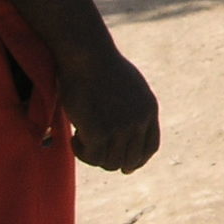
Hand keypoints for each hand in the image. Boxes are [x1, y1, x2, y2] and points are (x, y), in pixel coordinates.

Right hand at [65, 48, 160, 173]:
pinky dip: (81, 151)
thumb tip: (127, 131)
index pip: (150, 148)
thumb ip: (133, 109)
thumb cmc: (103, 68)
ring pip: (109, 162)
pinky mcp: (99, 131)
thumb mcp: (131, 88)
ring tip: (80, 138)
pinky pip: (91, 156)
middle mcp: (139, 122)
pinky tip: (74, 137)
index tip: (125, 166)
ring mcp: (120, 128)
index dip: (137, 160)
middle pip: (129, 160)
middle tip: (93, 150)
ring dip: (93, 155)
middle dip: (111, 161)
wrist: (89, 57)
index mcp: (149, 111)